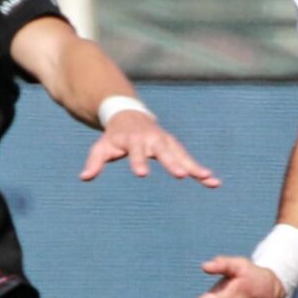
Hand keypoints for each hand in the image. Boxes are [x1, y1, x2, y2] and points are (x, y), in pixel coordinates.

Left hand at [80, 109, 219, 186]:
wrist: (129, 116)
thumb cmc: (114, 136)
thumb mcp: (102, 147)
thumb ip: (95, 161)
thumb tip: (85, 177)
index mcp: (134, 139)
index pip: (136, 151)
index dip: (139, 162)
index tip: (143, 174)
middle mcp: (153, 139)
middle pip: (164, 151)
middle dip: (173, 163)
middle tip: (181, 175)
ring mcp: (166, 142)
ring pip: (182, 155)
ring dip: (195, 167)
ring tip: (208, 180)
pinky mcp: (174, 147)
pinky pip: (189, 159)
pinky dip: (199, 169)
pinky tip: (212, 182)